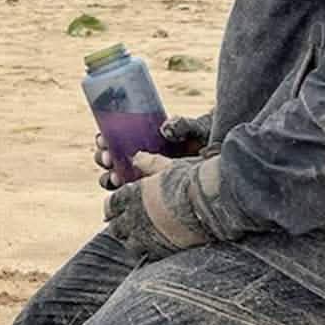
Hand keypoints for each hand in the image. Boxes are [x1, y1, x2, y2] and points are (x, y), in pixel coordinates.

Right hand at [93, 112, 212, 190]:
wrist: (221, 160)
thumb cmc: (205, 141)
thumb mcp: (193, 130)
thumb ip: (182, 125)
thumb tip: (165, 128)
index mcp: (141, 138)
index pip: (113, 139)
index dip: (103, 141)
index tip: (102, 140)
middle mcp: (138, 158)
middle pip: (110, 160)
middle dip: (104, 159)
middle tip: (109, 158)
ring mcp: (144, 177)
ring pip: (116, 179)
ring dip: (109, 178)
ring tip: (116, 177)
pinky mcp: (151, 195)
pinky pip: (130, 199)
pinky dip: (122, 199)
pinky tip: (124, 194)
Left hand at [103, 159, 208, 259]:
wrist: (208, 202)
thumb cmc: (189, 180)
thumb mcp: (167, 166)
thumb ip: (149, 163)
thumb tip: (136, 157)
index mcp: (132, 196)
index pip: (110, 206)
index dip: (113, 208)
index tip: (116, 209)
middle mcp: (134, 219)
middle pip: (116, 229)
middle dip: (120, 226)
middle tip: (128, 224)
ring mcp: (146, 237)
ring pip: (130, 245)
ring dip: (134, 241)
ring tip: (142, 237)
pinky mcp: (161, 251)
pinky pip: (149, 256)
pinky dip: (151, 251)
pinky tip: (159, 246)